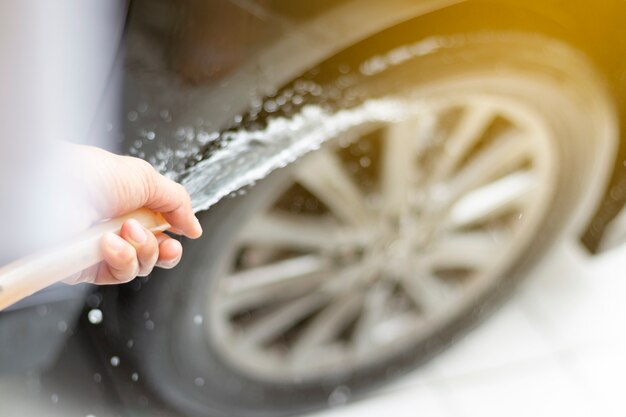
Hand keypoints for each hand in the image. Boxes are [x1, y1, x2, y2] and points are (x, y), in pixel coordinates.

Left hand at [65, 145, 201, 284]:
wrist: (54, 188)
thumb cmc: (92, 173)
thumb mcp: (147, 179)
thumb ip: (178, 202)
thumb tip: (194, 227)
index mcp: (129, 203)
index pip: (160, 227)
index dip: (175, 233)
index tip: (185, 233)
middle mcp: (116, 227)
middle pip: (155, 253)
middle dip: (166, 251)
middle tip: (167, 246)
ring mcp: (102, 249)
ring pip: (141, 265)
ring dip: (142, 249)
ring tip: (126, 230)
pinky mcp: (87, 267)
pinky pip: (119, 273)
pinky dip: (122, 259)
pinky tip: (110, 243)